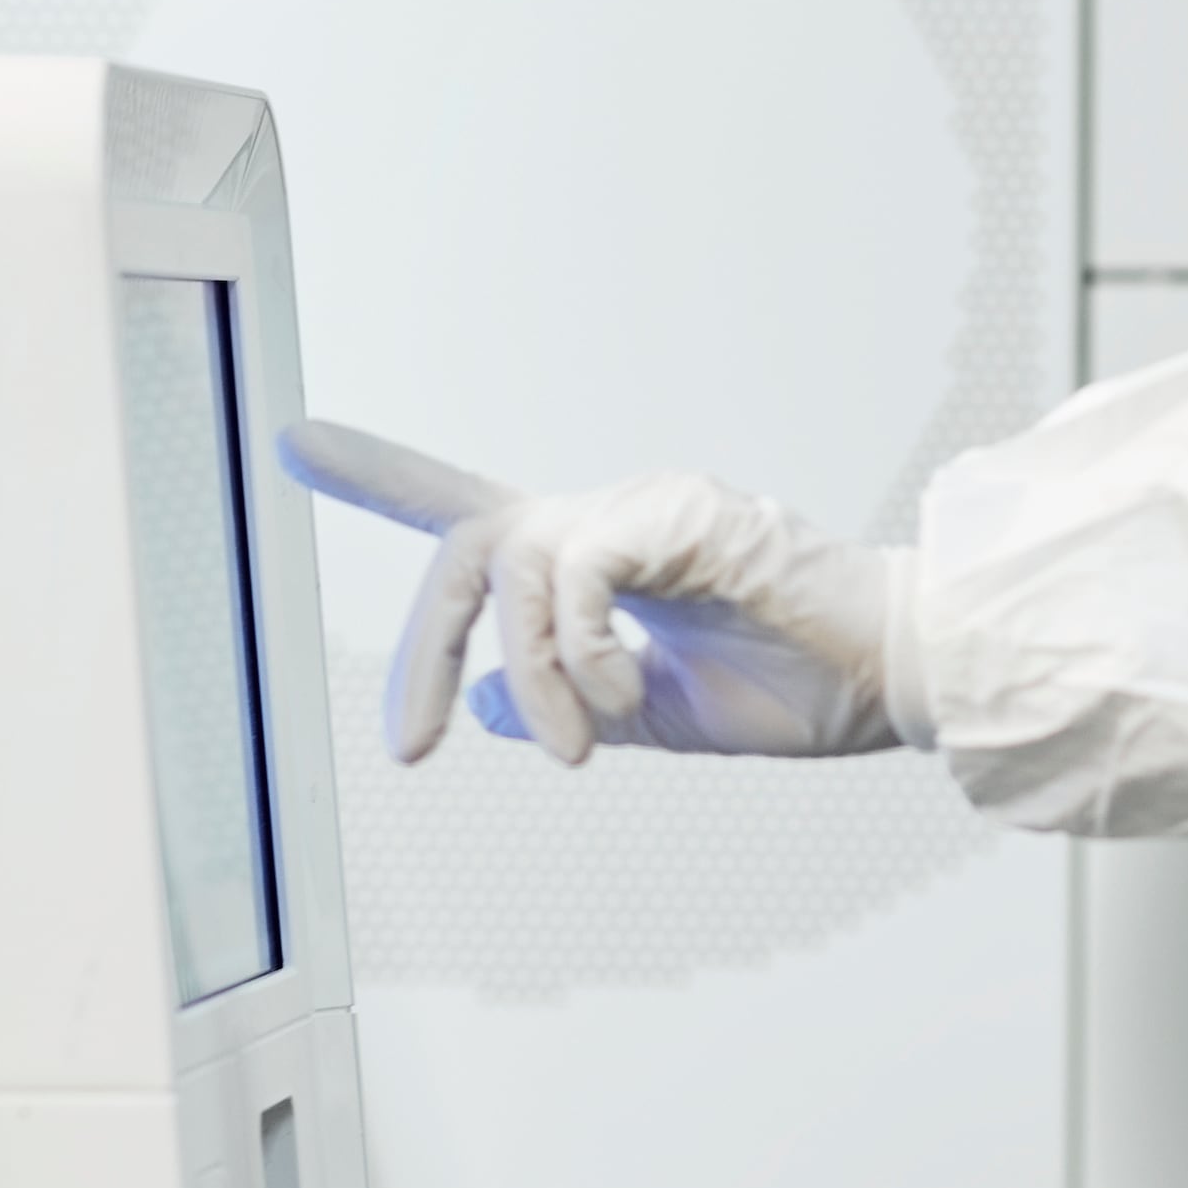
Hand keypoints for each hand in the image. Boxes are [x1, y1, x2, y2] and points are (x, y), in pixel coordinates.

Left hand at [282, 422, 909, 764]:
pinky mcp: (676, 512)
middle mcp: (612, 511)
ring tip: (588, 746)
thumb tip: (490, 712)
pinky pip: (574, 574)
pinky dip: (582, 651)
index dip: (379, 474)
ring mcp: (643, 503)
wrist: (893, 682)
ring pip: (516, 571)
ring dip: (534, 677)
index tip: (294, 441)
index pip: (472, 510)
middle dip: (424, 649)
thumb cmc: (800, 688)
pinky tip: (629, 692)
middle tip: (413, 747)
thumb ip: (572, 703)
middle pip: (466, 548)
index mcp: (604, 555)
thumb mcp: (658, 714)